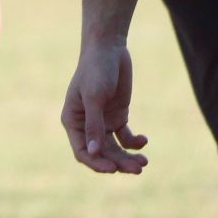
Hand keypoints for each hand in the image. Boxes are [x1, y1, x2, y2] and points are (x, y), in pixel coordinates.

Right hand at [62, 41, 147, 173]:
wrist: (109, 48)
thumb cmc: (96, 69)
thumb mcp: (95, 97)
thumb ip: (94, 125)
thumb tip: (94, 153)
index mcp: (73, 122)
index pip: (82, 151)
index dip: (96, 163)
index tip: (113, 169)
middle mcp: (86, 127)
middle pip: (102, 154)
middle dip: (119, 163)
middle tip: (137, 169)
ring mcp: (103, 123)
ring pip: (115, 149)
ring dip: (128, 157)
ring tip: (143, 163)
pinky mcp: (117, 117)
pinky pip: (126, 137)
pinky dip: (134, 142)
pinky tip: (143, 141)